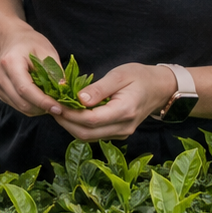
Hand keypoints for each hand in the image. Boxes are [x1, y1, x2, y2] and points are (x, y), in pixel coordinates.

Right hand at [0, 33, 65, 116]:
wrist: (11, 40)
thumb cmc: (30, 43)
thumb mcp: (46, 51)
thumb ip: (55, 71)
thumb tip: (63, 90)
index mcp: (11, 62)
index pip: (25, 89)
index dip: (42, 102)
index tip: (59, 108)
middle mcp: (0, 75)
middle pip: (22, 102)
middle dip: (43, 108)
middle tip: (60, 106)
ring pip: (20, 107)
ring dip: (38, 109)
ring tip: (51, 102)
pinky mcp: (0, 91)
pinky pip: (17, 106)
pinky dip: (31, 107)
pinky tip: (40, 98)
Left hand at [49, 63, 178, 142]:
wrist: (160, 88)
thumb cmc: (140, 77)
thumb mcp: (119, 75)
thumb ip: (99, 89)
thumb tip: (79, 99)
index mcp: (124, 111)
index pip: (90, 120)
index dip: (70, 113)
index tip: (55, 103)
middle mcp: (123, 127)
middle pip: (86, 133)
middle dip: (65, 122)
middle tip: (51, 107)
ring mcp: (121, 133)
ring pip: (88, 137)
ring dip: (70, 125)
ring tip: (58, 109)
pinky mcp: (118, 133)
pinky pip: (94, 135)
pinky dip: (79, 126)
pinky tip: (71, 113)